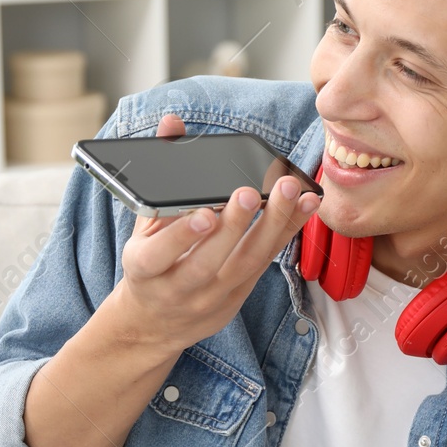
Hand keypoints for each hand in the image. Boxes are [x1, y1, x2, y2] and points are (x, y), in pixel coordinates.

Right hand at [107, 114, 322, 351]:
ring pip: (245, 263)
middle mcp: (177, 288)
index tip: (205, 214)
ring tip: (290, 191)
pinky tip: (305, 205)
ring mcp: (211, 297)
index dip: (182, 235)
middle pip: (209, 260)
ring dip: (272, 225)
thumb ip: (160, 173)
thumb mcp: (142, 225)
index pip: (160, 254)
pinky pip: (266, 263)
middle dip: (234, 226)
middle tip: (253, 192)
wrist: (155, 323)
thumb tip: (172, 123)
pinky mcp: (238, 298)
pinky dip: (286, 232)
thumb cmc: (150, 263)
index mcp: (144, 268)